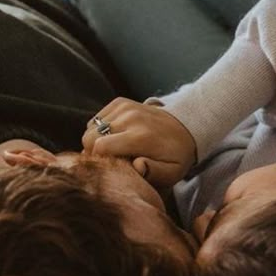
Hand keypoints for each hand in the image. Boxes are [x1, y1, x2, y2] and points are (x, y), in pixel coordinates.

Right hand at [82, 98, 196, 188]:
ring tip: (113, 149)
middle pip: (90, 136)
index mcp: (140, 137)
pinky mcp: (121, 102)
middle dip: (93, 152)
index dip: (99, 161)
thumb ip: (154, 173)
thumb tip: (137, 165)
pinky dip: (99, 129)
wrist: (185, 127)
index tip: (109, 168)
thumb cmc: (175, 155)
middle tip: (109, 161)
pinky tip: (114, 137)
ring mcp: (125, 107)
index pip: (100, 147)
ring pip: (90, 127)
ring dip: (96, 140)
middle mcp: (130, 118)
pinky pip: (96, 118)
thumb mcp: (172, 171)